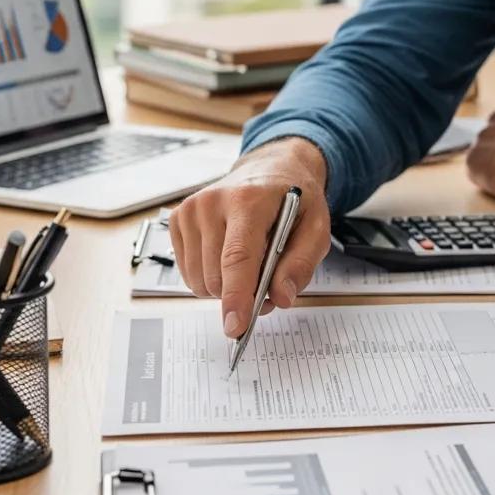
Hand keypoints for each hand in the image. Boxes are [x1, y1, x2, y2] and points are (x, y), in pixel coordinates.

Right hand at [169, 137, 330, 337]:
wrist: (270, 168)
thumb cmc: (293, 198)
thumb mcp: (316, 226)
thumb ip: (302, 263)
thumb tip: (280, 297)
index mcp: (248, 199)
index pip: (237, 257)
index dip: (237, 296)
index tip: (236, 326)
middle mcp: (212, 202)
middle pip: (217, 277)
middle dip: (242, 293)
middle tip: (267, 279)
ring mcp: (191, 209)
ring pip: (199, 281)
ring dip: (225, 287)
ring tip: (250, 261)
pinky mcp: (178, 219)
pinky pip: (189, 273)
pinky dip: (211, 275)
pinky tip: (228, 253)